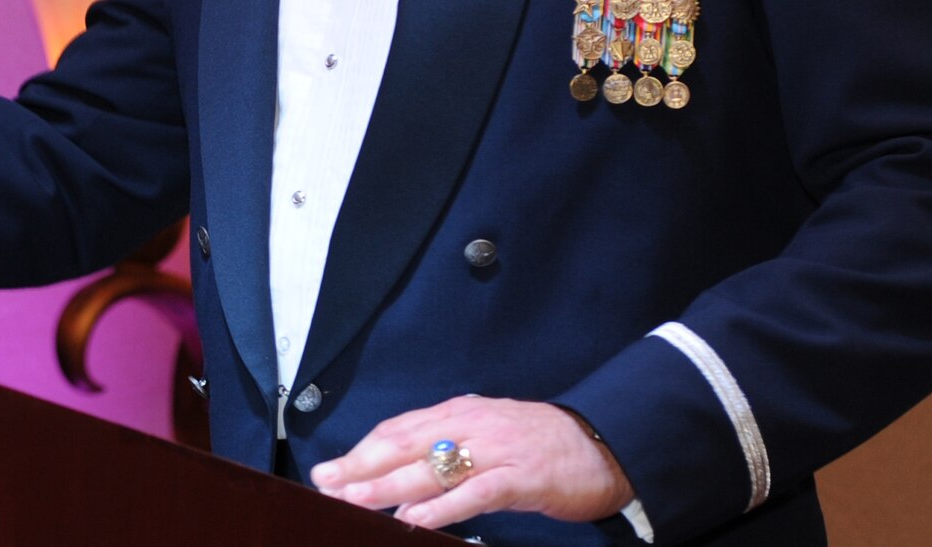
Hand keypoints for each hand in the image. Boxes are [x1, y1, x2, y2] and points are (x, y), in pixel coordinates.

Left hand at [311, 396, 635, 531]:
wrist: (604, 442)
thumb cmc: (541, 445)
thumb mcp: (488, 439)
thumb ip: (448, 455)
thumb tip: (402, 490)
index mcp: (461, 413)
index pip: (399, 429)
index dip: (362, 450)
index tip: (330, 470)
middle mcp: (472, 425)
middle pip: (405, 445)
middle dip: (362, 467)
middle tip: (327, 484)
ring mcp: (496, 449)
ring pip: (431, 468)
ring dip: (387, 486)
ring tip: (354, 499)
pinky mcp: (520, 476)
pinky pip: (474, 492)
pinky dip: (442, 506)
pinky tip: (416, 518)